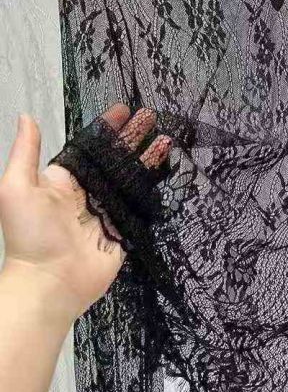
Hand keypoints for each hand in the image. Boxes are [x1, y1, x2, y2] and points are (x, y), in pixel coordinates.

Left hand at [0, 104, 170, 325]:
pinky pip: (140, 205)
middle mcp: (87, 193)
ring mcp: (106, 211)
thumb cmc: (30, 236)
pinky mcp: (122, 230)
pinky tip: (167, 172)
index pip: (90, 147)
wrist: (49, 282)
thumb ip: (26, 152)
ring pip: (131, 178)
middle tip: (153, 117)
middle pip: (115, 159)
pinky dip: (153, 188)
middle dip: (133, 138)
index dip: (107, 128)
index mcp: (64, 180)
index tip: (123, 109)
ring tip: (167, 138)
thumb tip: (26, 117)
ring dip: (148, 158)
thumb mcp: (17, 188)